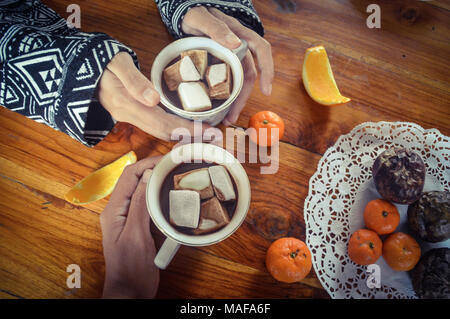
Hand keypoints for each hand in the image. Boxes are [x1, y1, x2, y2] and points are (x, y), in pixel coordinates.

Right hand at [99, 52, 213, 140]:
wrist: (81, 69)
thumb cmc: (101, 62)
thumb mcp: (116, 64)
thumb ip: (134, 81)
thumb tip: (154, 99)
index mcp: (128, 106)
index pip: (164, 124)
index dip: (188, 130)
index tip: (209, 132)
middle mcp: (130, 116)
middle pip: (165, 133)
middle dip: (192, 137)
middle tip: (216, 137)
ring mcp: (131, 117)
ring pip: (162, 131)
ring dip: (185, 135)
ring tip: (208, 135)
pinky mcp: (134, 114)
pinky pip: (157, 125)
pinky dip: (176, 129)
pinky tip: (189, 127)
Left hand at [100, 156, 161, 298]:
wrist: (131, 291)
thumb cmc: (131, 268)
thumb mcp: (136, 235)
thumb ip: (139, 205)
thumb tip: (147, 176)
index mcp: (114, 211)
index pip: (129, 176)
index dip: (147, 164)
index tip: (167, 160)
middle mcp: (119, 211)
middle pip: (135, 180)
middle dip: (152, 168)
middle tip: (174, 165)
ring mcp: (129, 218)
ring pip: (142, 191)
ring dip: (156, 181)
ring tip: (174, 176)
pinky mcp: (139, 226)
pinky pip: (148, 205)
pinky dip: (159, 196)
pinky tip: (171, 196)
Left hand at [182, 7, 273, 125]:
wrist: (183, 13)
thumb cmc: (193, 12)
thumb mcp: (201, 18)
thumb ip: (217, 29)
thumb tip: (236, 44)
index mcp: (239, 34)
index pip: (262, 51)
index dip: (267, 70)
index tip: (266, 91)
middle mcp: (239, 46)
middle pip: (249, 74)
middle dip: (244, 98)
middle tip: (233, 117)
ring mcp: (230, 55)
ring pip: (239, 81)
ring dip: (235, 101)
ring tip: (227, 118)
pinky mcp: (221, 63)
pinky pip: (228, 80)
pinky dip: (226, 94)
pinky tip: (220, 107)